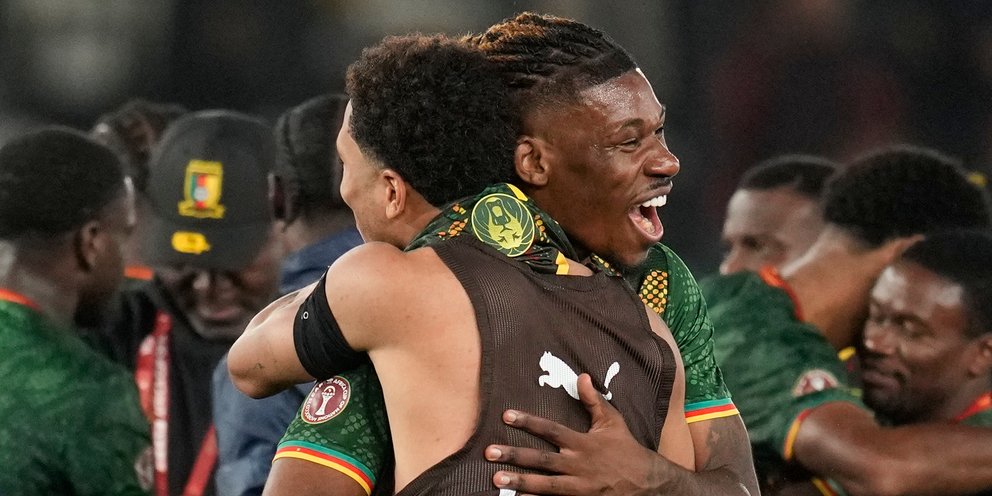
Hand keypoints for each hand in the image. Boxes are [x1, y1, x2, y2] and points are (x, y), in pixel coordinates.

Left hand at [485, 373, 665, 494]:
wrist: (648, 483)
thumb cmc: (627, 449)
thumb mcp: (613, 421)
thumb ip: (593, 400)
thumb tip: (582, 376)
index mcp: (583, 443)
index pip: (551, 430)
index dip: (528, 422)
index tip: (506, 415)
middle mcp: (578, 464)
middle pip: (541, 459)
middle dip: (515, 455)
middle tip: (489, 452)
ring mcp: (579, 486)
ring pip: (544, 485)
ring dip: (520, 482)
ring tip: (495, 478)